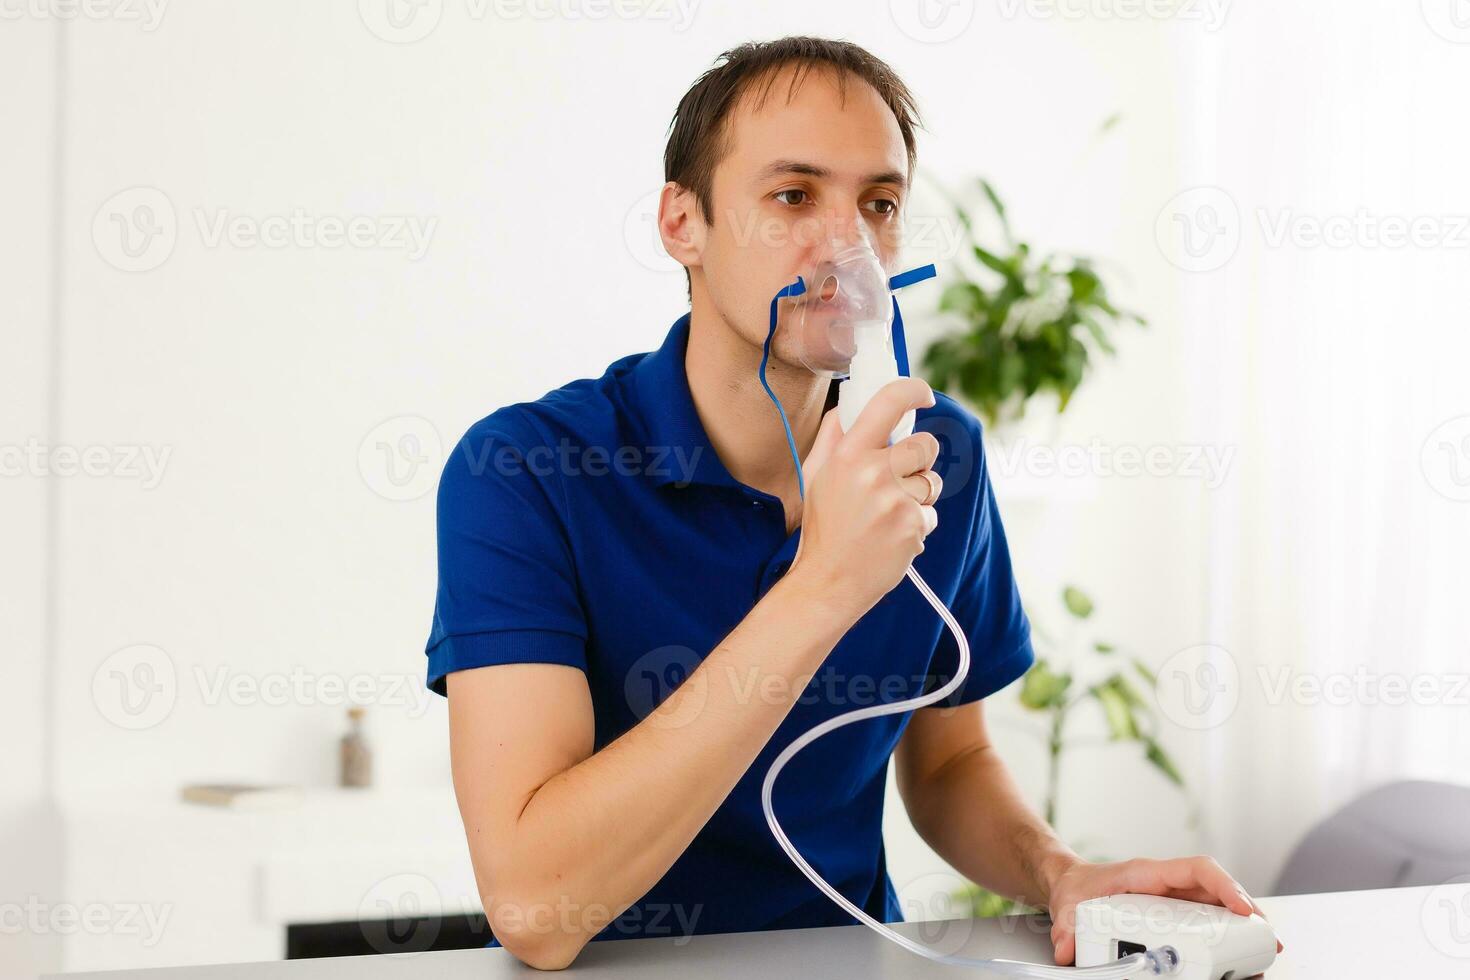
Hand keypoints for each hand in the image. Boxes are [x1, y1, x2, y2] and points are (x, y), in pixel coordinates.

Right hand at [790, 378, 940, 621]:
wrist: (828, 582)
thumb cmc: (823, 528)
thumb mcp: (816, 476)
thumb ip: (833, 437)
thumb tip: (849, 406)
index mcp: (848, 455)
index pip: (888, 402)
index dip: (913, 390)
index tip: (923, 394)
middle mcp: (874, 473)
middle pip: (925, 444)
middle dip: (919, 458)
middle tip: (897, 478)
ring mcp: (897, 500)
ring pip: (931, 482)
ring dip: (918, 495)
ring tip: (887, 515)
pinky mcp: (914, 526)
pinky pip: (930, 513)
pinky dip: (916, 524)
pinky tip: (891, 536)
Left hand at [1042, 855, 1283, 965]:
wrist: (1072, 886)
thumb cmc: (1077, 889)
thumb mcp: (1068, 906)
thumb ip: (1066, 926)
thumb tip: (1068, 949)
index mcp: (1148, 874)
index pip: (1197, 869)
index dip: (1224, 886)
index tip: (1242, 909)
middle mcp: (1168, 885)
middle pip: (1218, 891)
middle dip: (1247, 913)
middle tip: (1266, 940)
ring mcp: (1175, 901)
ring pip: (1219, 908)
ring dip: (1242, 929)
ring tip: (1261, 956)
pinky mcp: (1176, 917)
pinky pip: (1208, 923)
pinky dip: (1226, 939)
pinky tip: (1237, 960)